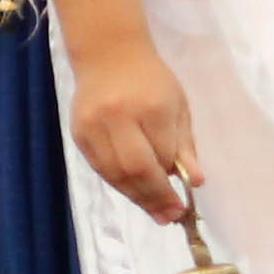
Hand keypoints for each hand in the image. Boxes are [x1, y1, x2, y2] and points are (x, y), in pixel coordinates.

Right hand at [61, 35, 203, 225]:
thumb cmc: (151, 81)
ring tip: (154, 212)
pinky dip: (118, 184)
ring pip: (114, 173)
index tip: (183, 203)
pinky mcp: (78, 134)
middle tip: (170, 217)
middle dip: (154, 198)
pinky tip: (133, 192)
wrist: (108, 55)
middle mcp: (116, 118)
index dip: (172, 182)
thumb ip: (185, 145)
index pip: (162, 156)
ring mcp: (92, 126)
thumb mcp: (178, 107)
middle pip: (134, 170)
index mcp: (149, 107)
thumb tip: (195, 182)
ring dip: (136, 197)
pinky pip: (100, 168)